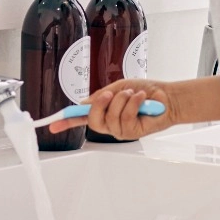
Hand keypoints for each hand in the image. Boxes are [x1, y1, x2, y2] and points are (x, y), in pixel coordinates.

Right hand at [54, 78, 177, 140]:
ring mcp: (120, 130)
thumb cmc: (145, 91)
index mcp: (103, 112)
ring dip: (123, 99)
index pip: (80, 118)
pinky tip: (142, 99)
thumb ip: (101, 95)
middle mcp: (109, 124)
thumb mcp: (119, 87)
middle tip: (111, 93)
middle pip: (93, 120)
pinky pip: (126, 116)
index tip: (52, 125)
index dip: (65, 122)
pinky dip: (134, 102)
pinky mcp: (133, 132)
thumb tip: (84, 102)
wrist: (167, 96)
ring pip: (111, 116)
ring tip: (133, 94)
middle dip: (100, 103)